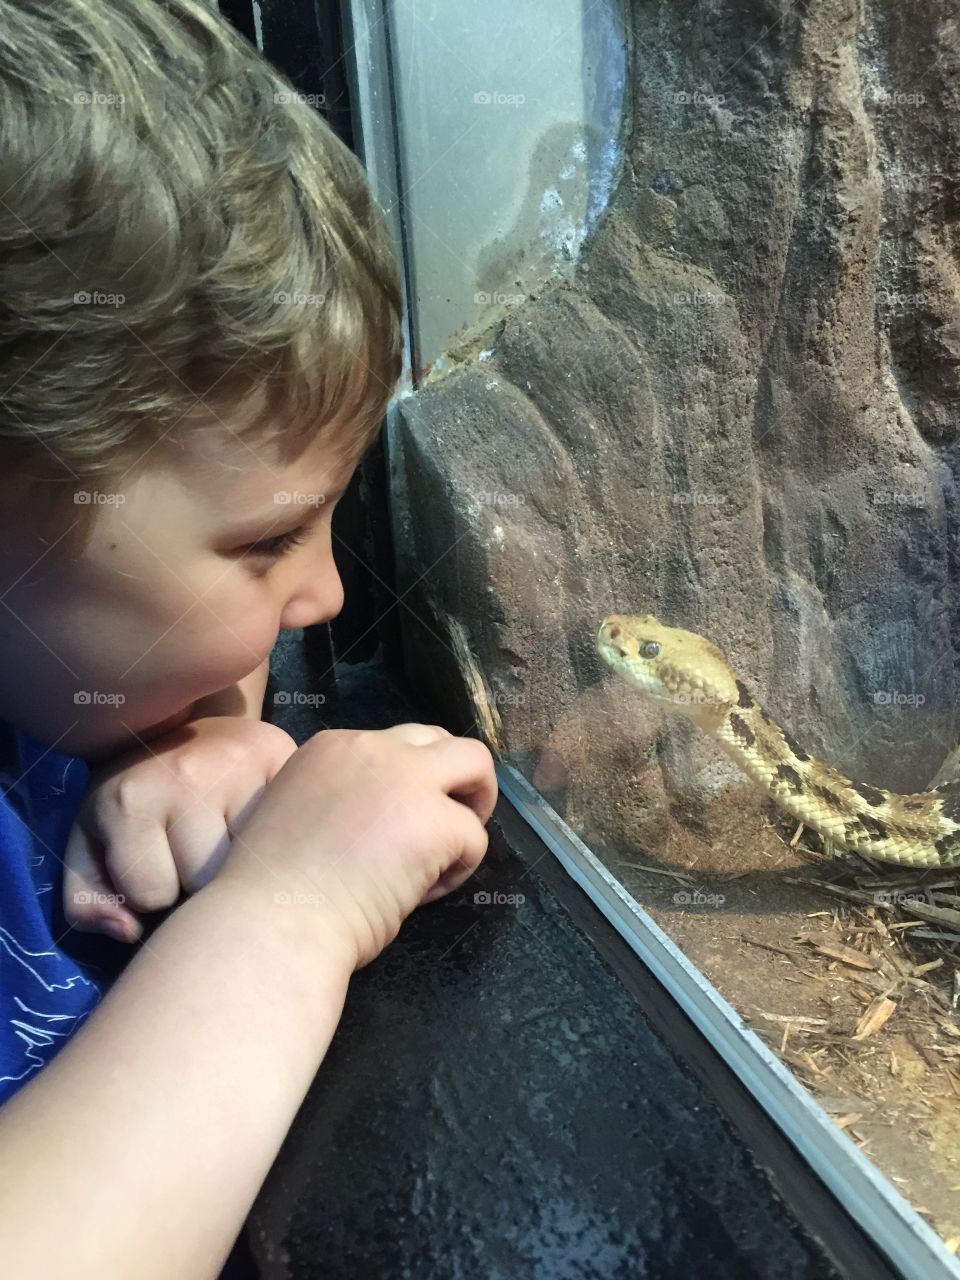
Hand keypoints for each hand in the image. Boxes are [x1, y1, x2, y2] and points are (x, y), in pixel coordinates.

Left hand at [62, 717, 298, 941]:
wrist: (175, 723)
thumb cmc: (133, 797)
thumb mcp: (90, 844)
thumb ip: (87, 902)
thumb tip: (127, 932)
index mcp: (129, 801)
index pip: (154, 894)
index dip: (154, 889)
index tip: (156, 859)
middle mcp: (187, 777)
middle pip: (207, 880)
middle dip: (201, 878)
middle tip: (195, 846)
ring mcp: (242, 766)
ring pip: (252, 862)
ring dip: (242, 860)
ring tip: (228, 835)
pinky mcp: (284, 757)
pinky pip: (289, 830)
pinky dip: (278, 837)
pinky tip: (264, 825)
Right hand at [212, 723, 498, 970]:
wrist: (272, 924)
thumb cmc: (273, 893)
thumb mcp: (299, 813)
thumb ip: (343, 796)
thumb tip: (385, 817)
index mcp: (332, 747)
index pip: (396, 745)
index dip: (406, 786)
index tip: (390, 829)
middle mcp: (371, 748)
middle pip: (443, 740)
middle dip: (457, 780)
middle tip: (446, 828)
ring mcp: (406, 780)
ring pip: (476, 764)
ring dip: (471, 810)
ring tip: (443, 858)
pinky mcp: (435, 820)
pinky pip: (473, 836)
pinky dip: (458, 869)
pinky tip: (420, 895)